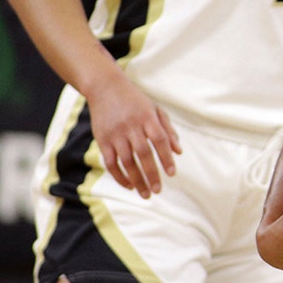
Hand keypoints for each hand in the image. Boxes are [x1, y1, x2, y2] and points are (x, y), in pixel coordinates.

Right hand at [87, 74, 181, 198]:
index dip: (166, 157)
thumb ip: (168, 130)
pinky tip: (129, 185)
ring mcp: (115, 134)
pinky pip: (111, 162)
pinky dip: (120, 176)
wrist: (106, 88)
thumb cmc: (135, 102)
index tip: (172, 174)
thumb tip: (179, 152)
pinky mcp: (102, 140)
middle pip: (143, 154)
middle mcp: (131, 126)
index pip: (160, 140)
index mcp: (147, 118)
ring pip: (126, 161)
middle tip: (158, 190)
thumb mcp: (155, 110)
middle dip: (151, 174)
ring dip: (136, 179)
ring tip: (145, 193)